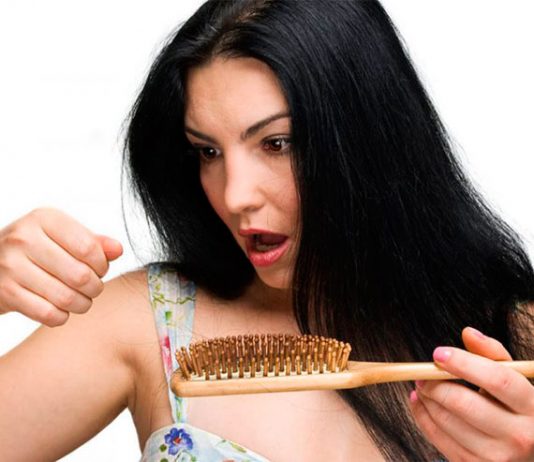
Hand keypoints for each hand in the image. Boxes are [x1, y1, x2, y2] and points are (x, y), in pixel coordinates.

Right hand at [0, 207, 122, 326]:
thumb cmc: (37, 248)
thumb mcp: (63, 235)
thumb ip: (93, 242)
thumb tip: (118, 250)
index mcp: (45, 219)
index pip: (89, 247)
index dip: (103, 264)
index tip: (101, 269)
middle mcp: (24, 238)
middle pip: (80, 275)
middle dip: (95, 287)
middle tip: (93, 288)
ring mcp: (10, 266)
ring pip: (65, 297)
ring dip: (82, 304)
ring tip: (82, 300)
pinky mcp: (5, 292)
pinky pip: (48, 314)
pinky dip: (62, 316)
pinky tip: (62, 309)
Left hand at [409, 326, 533, 460]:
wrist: (530, 451)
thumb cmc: (518, 408)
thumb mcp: (515, 380)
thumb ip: (492, 354)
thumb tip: (468, 333)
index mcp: (533, 407)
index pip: (498, 379)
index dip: (464, 363)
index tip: (438, 353)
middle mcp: (520, 436)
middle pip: (465, 404)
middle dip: (436, 384)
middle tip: (422, 373)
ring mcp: (499, 458)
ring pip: (448, 422)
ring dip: (426, 400)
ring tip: (421, 386)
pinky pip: (439, 440)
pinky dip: (422, 417)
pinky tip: (419, 402)